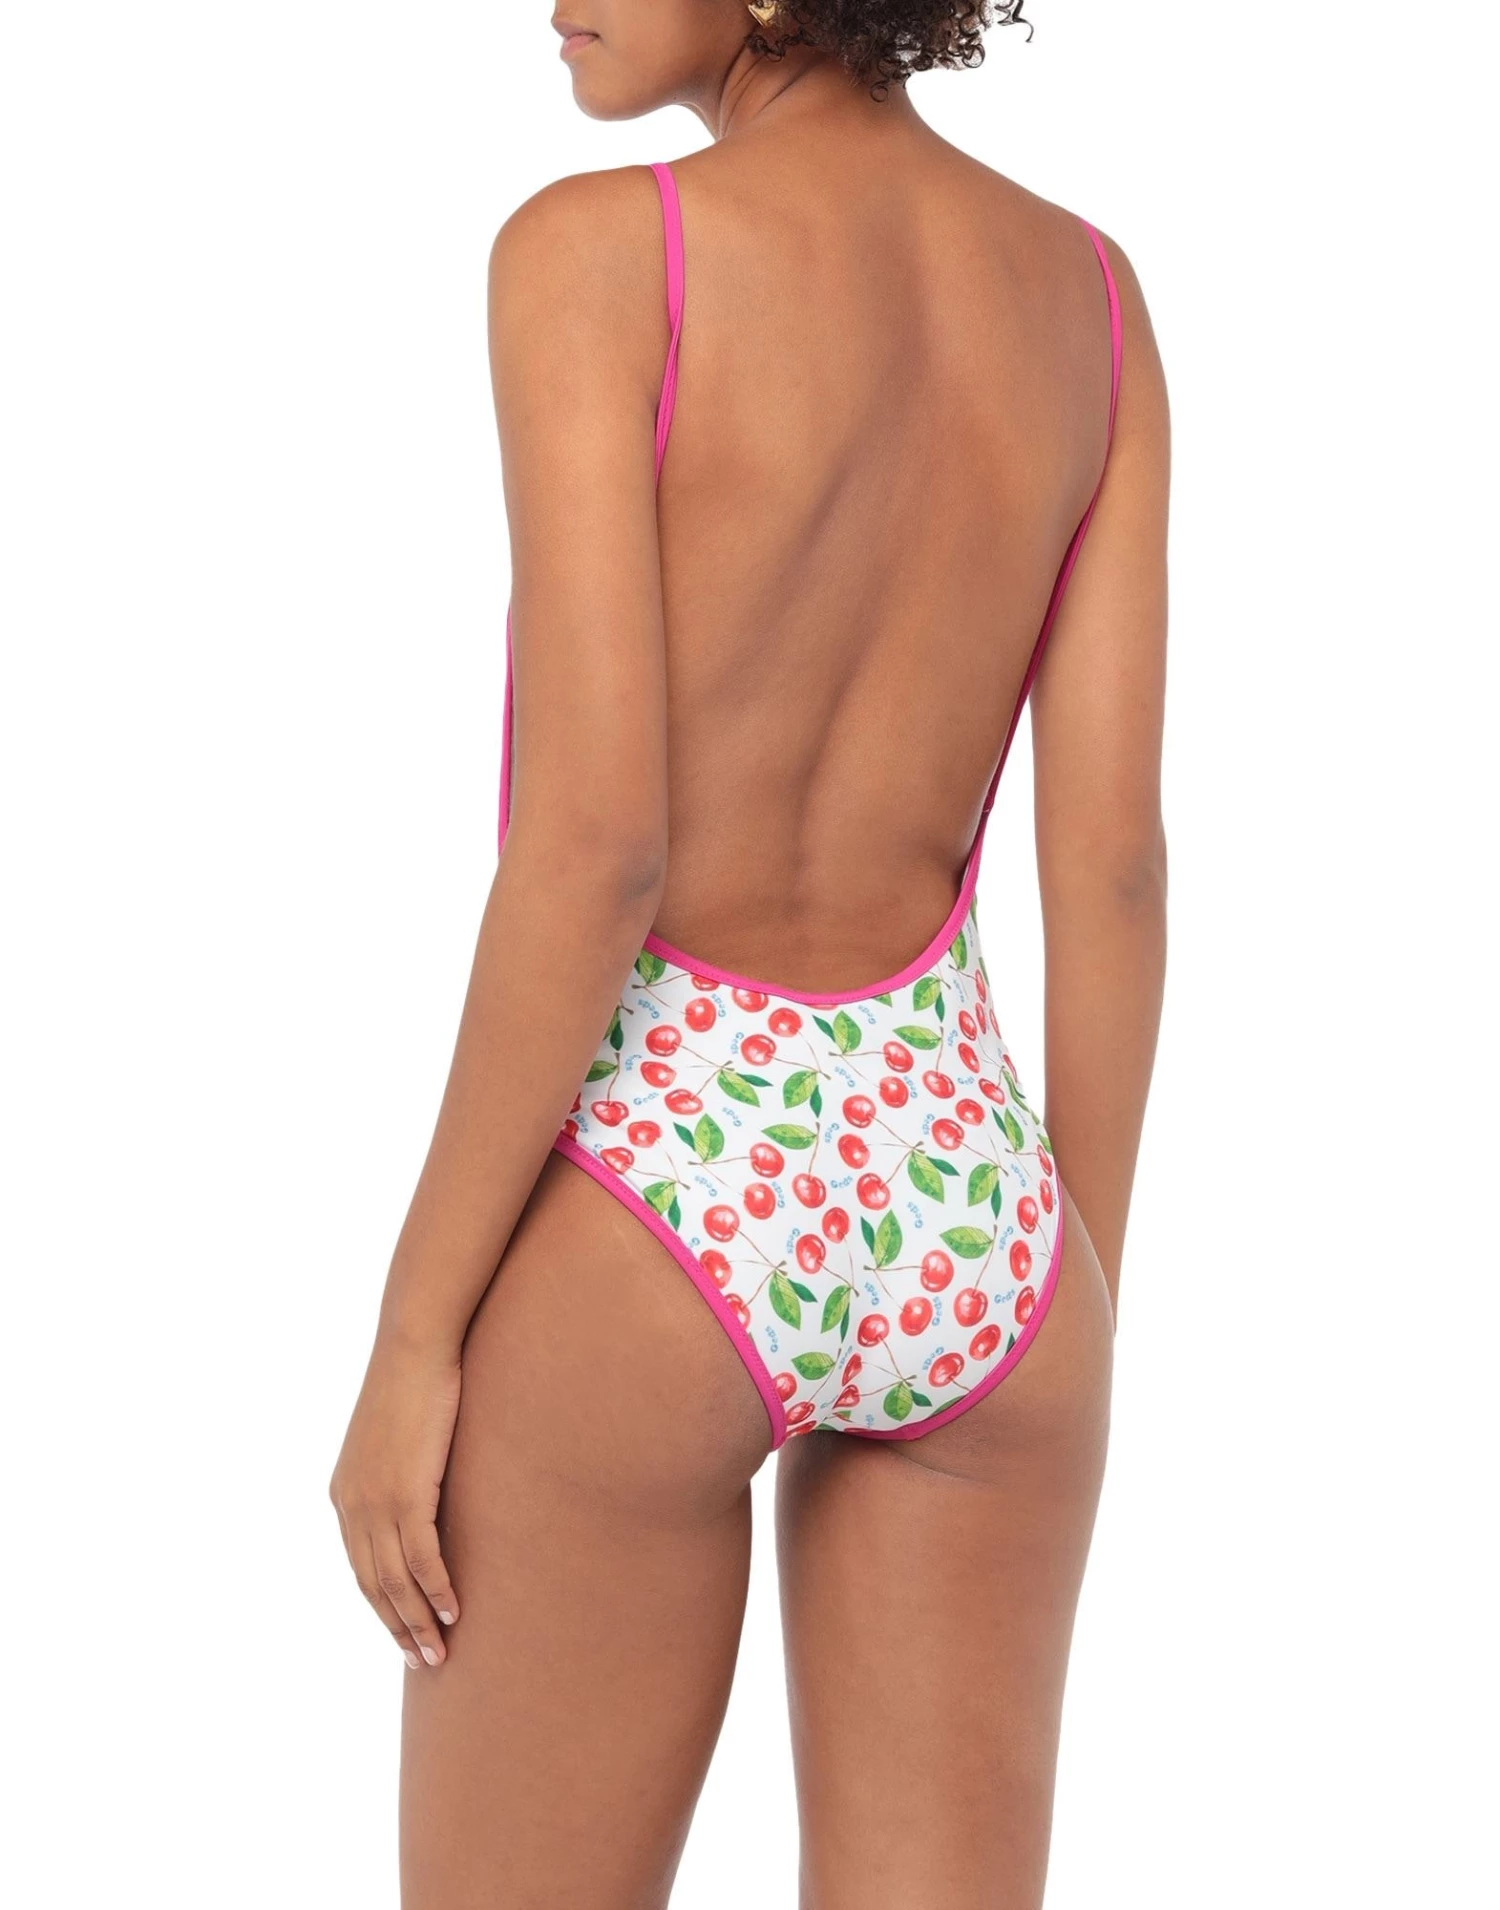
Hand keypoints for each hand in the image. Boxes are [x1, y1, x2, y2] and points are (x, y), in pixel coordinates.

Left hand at [330, 1336, 462, 1668]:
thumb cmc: (414, 1382)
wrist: (414, 1347)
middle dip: (397, 1627)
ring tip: (439, 1651)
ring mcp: (376, 1502)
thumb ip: (400, 1472)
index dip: (381, 1605)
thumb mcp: (396, 1437)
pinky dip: (436, 1590)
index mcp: (345, 1494)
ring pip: (394, 1581)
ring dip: (417, 1621)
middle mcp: (352, 1505)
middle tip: (422, 1660)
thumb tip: (423, 1490)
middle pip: (372, 1584)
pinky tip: (454, 1610)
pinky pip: (421, 1558)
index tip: (403, 1632)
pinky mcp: (406, 1494)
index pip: (360, 1566)